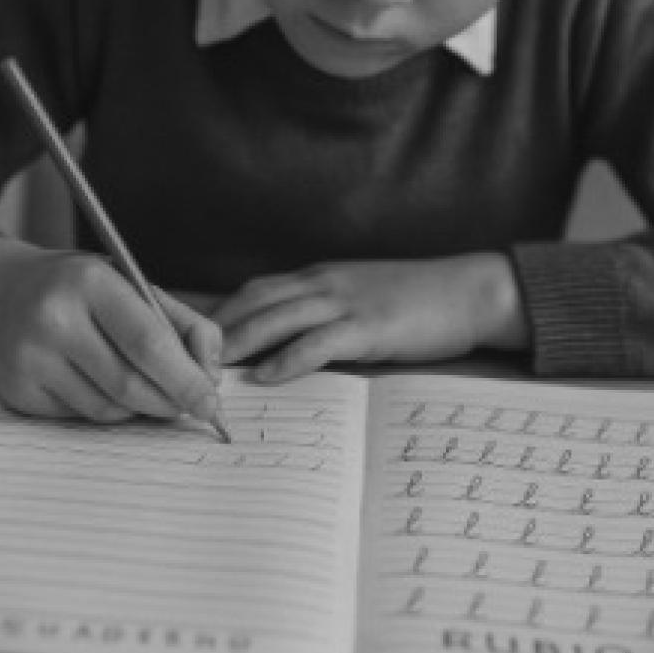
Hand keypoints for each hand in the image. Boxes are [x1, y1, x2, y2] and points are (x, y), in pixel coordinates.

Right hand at [0, 236, 223, 423]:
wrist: (4, 293)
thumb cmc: (84, 290)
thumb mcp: (134, 286)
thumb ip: (185, 324)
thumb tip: (211, 375)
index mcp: (91, 282)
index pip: (148, 342)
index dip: (186, 379)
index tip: (211, 403)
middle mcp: (53, 318)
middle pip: (129, 384)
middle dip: (170, 402)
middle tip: (191, 406)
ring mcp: (29, 357)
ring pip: (108, 409)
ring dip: (138, 407)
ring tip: (140, 382)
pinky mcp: (16, 390)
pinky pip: (81, 417)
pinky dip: (105, 409)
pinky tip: (98, 381)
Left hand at [213, 254, 527, 382]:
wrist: (471, 290)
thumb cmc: (419, 300)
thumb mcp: (362, 298)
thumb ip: (325, 314)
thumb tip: (284, 346)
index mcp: (321, 277)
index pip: (257, 290)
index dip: (221, 312)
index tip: (190, 338)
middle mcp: (325, 283)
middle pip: (255, 299)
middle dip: (216, 328)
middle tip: (182, 358)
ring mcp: (347, 302)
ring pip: (278, 317)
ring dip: (239, 343)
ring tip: (208, 370)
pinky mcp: (371, 326)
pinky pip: (319, 341)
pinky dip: (287, 358)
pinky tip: (265, 376)